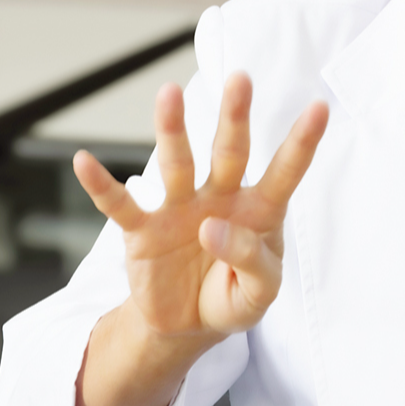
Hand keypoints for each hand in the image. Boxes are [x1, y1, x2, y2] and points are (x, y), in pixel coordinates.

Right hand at [74, 73, 327, 339]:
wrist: (189, 325)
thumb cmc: (233, 297)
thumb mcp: (259, 294)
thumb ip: (251, 261)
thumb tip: (211, 229)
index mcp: (259, 210)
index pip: (286, 171)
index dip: (303, 141)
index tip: (320, 106)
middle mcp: (221, 198)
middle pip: (230, 151)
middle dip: (235, 116)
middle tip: (240, 79)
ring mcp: (180, 210)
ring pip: (177, 164)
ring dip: (173, 130)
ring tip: (169, 94)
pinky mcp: (144, 232)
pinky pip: (120, 205)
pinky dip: (101, 185)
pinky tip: (84, 162)